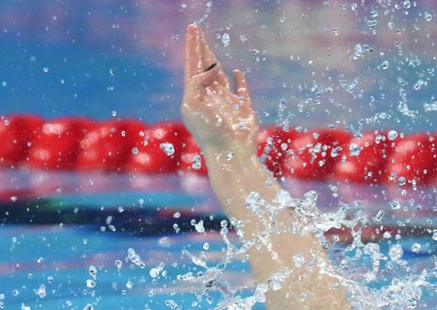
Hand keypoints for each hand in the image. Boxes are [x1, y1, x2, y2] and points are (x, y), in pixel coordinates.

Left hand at [180, 24, 257, 157]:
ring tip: (209, 48)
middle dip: (200, 48)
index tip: (193, 29)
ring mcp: (227, 103)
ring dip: (214, 61)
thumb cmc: (209, 132)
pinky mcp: (244, 110)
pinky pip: (241, 91)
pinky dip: (239, 81)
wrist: (230, 154)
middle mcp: (210, 97)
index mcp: (195, 95)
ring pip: (220, 76)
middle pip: (204, 67)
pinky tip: (237, 73)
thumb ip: (197, 82)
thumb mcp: (193, 104)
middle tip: (196, 29)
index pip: (193, 65)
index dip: (193, 46)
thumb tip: (212, 68)